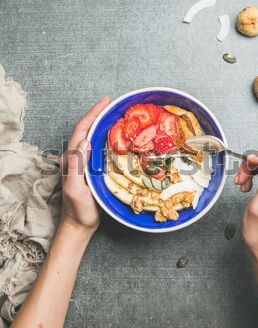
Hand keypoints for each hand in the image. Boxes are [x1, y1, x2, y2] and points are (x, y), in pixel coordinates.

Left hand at [60, 96, 110, 235]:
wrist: (80, 225)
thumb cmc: (78, 210)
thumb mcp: (75, 190)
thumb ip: (76, 166)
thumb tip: (84, 141)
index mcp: (71, 159)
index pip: (81, 131)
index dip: (93, 114)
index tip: (106, 102)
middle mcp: (75, 158)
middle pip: (86, 130)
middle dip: (98, 114)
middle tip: (113, 104)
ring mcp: (83, 164)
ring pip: (91, 138)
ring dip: (102, 124)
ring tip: (116, 115)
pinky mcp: (91, 170)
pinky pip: (98, 149)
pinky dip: (106, 138)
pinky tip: (116, 137)